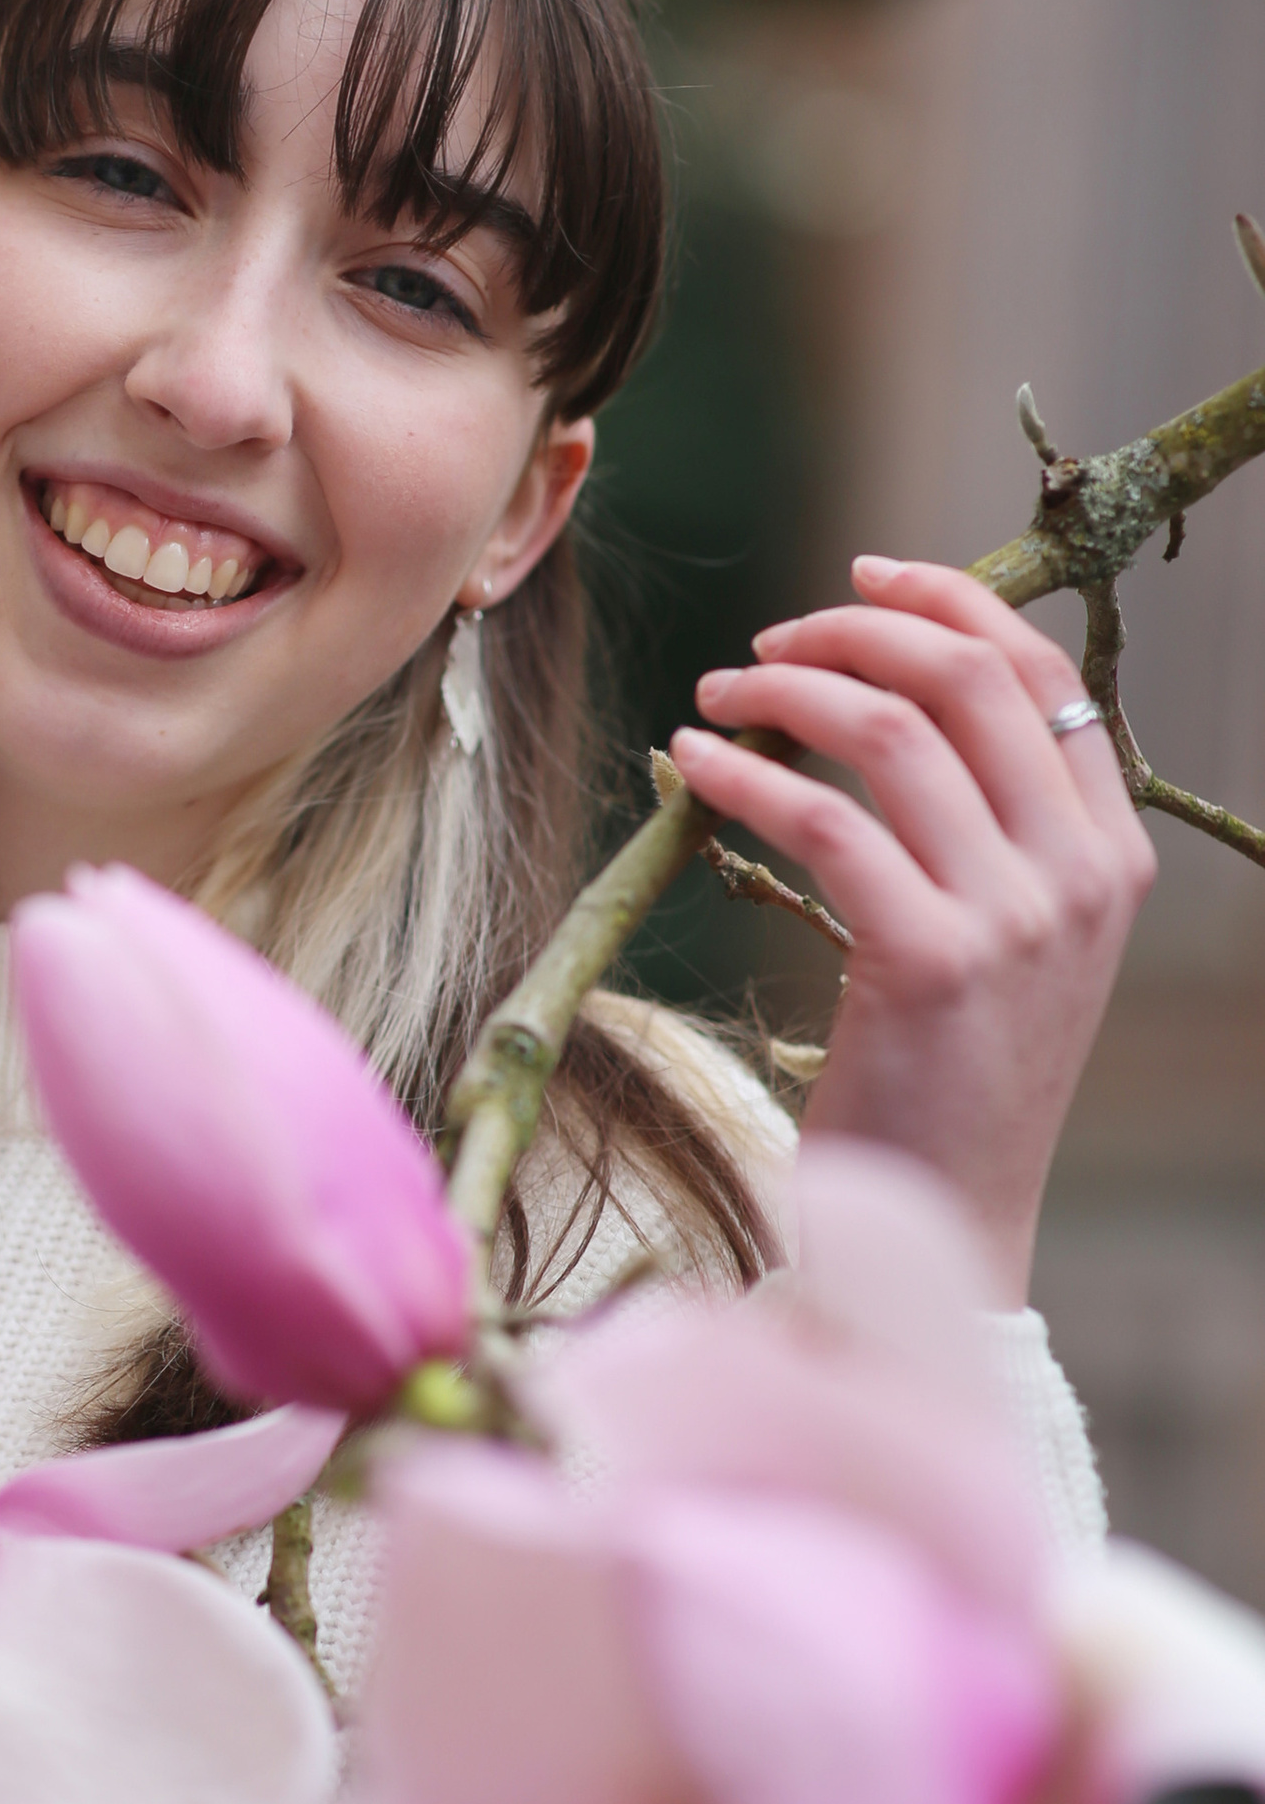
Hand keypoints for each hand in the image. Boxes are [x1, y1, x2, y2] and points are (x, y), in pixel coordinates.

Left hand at [669, 554, 1155, 1303]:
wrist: (942, 1226)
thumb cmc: (947, 1082)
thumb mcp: (1001, 943)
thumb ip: (983, 833)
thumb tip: (895, 699)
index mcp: (1110, 855)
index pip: (1042, 674)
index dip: (947, 602)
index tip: (860, 577)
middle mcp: (1080, 876)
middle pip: (970, 678)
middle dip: (858, 627)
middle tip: (768, 638)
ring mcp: (1015, 920)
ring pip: (895, 732)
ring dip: (789, 690)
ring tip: (718, 691)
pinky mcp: (930, 964)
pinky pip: (827, 821)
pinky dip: (747, 775)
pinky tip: (693, 764)